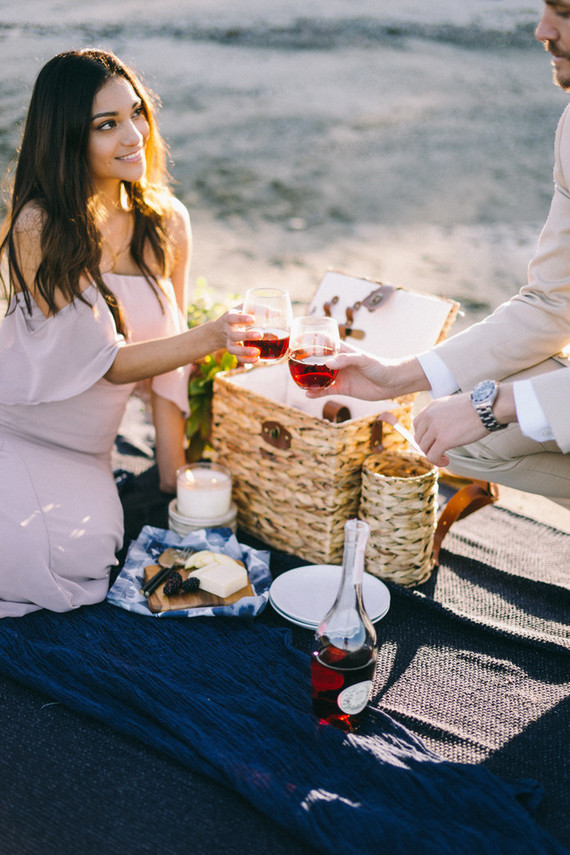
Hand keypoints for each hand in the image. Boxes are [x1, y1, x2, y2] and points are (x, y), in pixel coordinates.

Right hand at [215, 309, 260, 363]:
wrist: (221, 329)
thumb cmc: (238, 316)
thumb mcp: (244, 309)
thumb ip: (259, 309)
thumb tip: (278, 313)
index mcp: (230, 318)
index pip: (233, 318)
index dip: (242, 319)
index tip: (252, 319)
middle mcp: (228, 331)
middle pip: (234, 335)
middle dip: (246, 336)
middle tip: (260, 335)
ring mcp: (230, 342)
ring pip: (233, 349)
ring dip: (245, 351)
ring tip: (257, 352)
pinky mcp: (234, 351)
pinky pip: (238, 358)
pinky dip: (246, 360)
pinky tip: (257, 359)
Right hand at [305, 346, 429, 400]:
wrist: (392, 383)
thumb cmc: (380, 366)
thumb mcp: (364, 359)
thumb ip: (347, 359)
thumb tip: (328, 364)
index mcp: (342, 350)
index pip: (323, 341)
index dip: (310, 338)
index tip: (296, 337)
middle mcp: (338, 362)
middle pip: (316, 360)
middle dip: (303, 360)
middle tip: (290, 362)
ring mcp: (339, 375)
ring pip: (318, 376)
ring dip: (307, 378)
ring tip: (295, 380)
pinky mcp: (342, 389)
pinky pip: (325, 390)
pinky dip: (315, 392)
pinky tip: (307, 394)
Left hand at [413, 393, 489, 466]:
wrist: (487, 407)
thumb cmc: (476, 406)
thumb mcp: (452, 405)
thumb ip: (442, 414)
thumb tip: (442, 428)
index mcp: (431, 407)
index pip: (416, 425)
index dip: (423, 435)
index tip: (433, 441)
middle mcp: (430, 417)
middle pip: (419, 438)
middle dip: (428, 447)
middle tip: (440, 450)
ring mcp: (436, 428)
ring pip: (424, 449)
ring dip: (433, 455)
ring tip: (444, 457)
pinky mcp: (444, 440)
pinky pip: (432, 456)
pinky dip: (437, 462)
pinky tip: (446, 461)